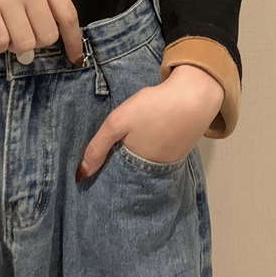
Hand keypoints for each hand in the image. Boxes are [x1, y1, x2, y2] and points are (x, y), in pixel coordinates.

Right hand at [0, 0, 84, 65]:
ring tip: (8, 33)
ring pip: (25, 43)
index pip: (68, 15)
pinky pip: (0, 41)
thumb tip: (45, 20)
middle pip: (47, 35)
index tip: (74, 57)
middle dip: (38, 42)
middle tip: (25, 34)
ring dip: (18, 46)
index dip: (73, 41)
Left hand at [75, 64, 224, 180]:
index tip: (94, 172)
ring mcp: (171, 161)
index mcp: (139, 168)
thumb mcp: (118, 122)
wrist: (194, 95)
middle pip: (132, 174)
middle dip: (119, 168)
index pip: (117, 180)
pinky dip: (150, 149)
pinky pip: (159, 155)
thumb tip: (81, 175)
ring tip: (123, 146)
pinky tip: (146, 137)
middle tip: (108, 156)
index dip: (105, 175)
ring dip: (135, 158)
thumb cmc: (154, 108)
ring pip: (146, 164)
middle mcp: (156, 171)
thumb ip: (98, 147)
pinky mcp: (181, 150)